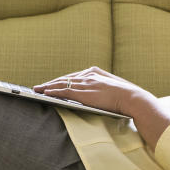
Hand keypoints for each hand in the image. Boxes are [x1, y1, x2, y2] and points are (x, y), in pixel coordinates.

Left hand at [33, 66, 149, 116]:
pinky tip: (45, 93)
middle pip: (65, 78)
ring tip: (38, 89)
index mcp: (95, 72)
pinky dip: (53, 91)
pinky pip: (64, 91)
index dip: (61, 80)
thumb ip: (102, 87)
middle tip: (39, 86)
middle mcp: (88, 75)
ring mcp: (85, 83)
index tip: (53, 83)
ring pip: (61, 84)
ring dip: (48, 87)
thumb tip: (98, 93)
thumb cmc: (126, 96)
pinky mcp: (83, 93)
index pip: (74, 76)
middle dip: (51, 83)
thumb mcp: (112, 87)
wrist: (132, 98)